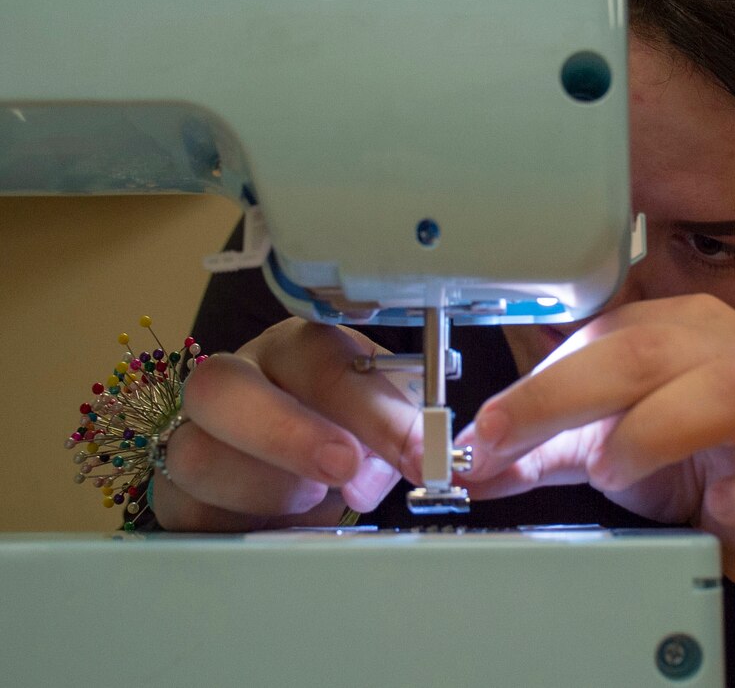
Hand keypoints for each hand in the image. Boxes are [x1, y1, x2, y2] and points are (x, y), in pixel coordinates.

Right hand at [151, 318, 418, 531]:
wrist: (304, 471)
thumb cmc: (351, 433)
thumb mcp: (387, 424)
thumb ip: (401, 434)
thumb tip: (419, 458)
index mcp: (296, 350)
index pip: (321, 360)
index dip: (373, 410)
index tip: (418, 454)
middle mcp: (234, 379)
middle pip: (219, 388)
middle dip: (287, 435)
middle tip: (344, 471)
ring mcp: (192, 433)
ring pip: (195, 454)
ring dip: (267, 487)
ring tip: (315, 499)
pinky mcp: (175, 491)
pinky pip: (187, 511)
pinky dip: (241, 524)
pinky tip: (279, 523)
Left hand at [456, 294, 734, 590]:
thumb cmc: (696, 460)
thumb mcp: (604, 444)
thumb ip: (538, 451)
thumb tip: (466, 461)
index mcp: (674, 329)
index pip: (594, 338)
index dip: (531, 387)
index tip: (480, 435)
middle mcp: (726, 348)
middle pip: (642, 350)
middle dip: (559, 397)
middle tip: (505, 444)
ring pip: (719, 392)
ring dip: (648, 435)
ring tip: (611, 470)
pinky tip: (718, 508)